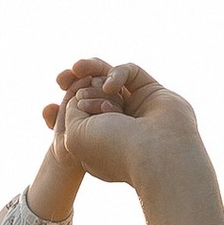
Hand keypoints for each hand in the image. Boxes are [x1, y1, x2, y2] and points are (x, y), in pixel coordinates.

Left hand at [41, 59, 201, 191]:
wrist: (155, 153)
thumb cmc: (114, 149)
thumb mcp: (75, 135)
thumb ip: (72, 111)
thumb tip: (82, 93)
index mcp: (99, 144)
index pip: (79, 115)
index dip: (70, 105)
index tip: (67, 107)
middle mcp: (118, 127)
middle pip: (93, 96)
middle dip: (80, 90)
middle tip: (77, 92)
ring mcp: (136, 110)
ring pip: (109, 81)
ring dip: (92, 74)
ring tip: (79, 71)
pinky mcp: (153, 93)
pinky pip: (130, 71)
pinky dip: (116, 74)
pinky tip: (110, 86)